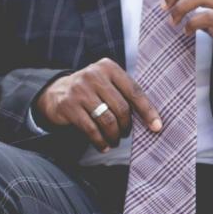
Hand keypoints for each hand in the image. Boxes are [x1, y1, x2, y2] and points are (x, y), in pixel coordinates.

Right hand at [33, 58, 161, 152]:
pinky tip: (103, 146)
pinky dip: (100, 141)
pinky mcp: (68, 105)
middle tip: (126, 134)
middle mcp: (94, 75)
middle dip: (127, 126)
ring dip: (114, 136)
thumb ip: (126, 94)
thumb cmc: (93, 91)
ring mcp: (79, 89)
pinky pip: (90, 129)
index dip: (147, 111)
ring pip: (107, 120)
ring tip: (115, 141)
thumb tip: (153, 120)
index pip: (134, 91)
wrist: (56, 92)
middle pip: (121, 108)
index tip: (157, 127)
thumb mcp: (108, 84)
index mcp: (109, 67)